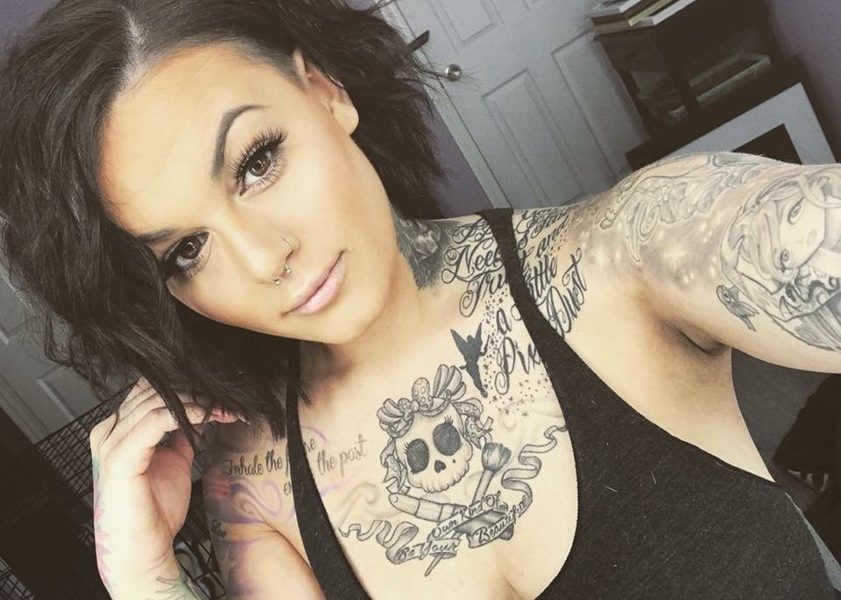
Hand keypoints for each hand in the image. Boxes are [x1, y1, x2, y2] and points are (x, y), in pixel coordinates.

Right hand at [88, 377, 243, 592]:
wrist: (143, 549)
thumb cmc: (154, 510)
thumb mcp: (173, 461)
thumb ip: (179, 435)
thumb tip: (197, 412)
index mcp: (117, 431)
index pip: (148, 389)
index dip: (185, 387)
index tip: (218, 394)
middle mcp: (109, 432)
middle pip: (152, 390)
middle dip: (194, 392)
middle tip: (226, 398)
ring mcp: (110, 444)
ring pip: (155, 402)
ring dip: (196, 401)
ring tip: (224, 408)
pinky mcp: (119, 458)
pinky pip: (154, 421)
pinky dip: (185, 413)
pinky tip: (207, 415)